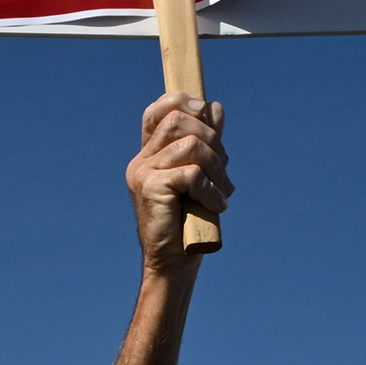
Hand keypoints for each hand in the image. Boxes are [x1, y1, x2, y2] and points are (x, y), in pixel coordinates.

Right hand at [127, 93, 229, 275]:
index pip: (159, 110)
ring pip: (190, 145)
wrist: (173, 263)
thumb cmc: (188, 222)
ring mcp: (143, 174)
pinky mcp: (151, 188)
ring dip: (216, 167)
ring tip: (223, 191)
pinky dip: (211, 189)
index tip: (206, 110)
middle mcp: (142, 161)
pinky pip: (191, 173)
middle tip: (223, 172)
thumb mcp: (200, 175)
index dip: (182, 100)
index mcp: (150, 155)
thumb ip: (205, 142)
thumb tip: (215, 107)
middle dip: (213, 140)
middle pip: (180, 120)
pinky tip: (217, 206)